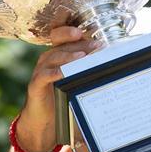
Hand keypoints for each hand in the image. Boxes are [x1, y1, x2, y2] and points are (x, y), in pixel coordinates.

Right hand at [16, 26, 100, 151]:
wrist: (44, 119)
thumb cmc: (63, 96)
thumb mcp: (77, 81)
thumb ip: (90, 70)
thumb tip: (115, 63)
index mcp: (58, 55)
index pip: (62, 36)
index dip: (71, 32)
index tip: (85, 32)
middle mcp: (48, 59)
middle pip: (62, 45)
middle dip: (79, 44)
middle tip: (95, 45)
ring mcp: (40, 71)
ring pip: (53, 57)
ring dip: (68, 56)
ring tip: (82, 57)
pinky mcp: (35, 85)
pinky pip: (43, 76)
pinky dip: (53, 73)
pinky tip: (62, 74)